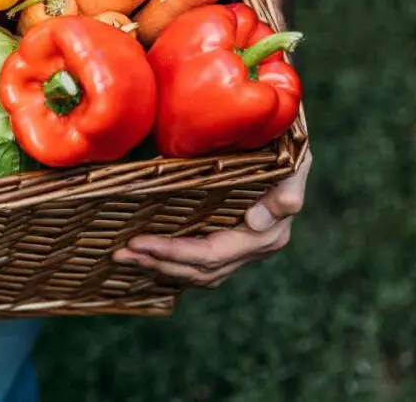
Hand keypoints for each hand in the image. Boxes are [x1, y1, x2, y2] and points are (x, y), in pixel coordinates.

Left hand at [112, 148, 311, 287]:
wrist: (286, 142)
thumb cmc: (287, 147)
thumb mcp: (295, 161)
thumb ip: (287, 190)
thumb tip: (256, 221)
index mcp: (266, 235)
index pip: (212, 254)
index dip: (174, 252)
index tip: (139, 242)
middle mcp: (252, 249)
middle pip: (199, 269)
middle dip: (158, 262)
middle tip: (121, 253)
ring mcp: (240, 251)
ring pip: (196, 273)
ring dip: (158, 267)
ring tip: (123, 257)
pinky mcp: (228, 243)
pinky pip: (197, 265)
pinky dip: (169, 265)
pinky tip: (144, 258)